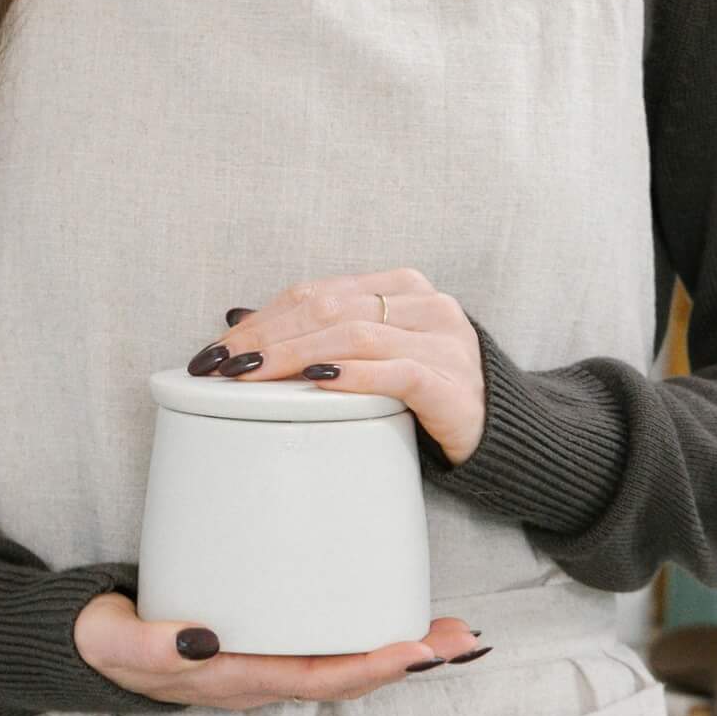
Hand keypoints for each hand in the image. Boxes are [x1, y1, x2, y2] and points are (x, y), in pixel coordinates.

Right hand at [73, 590, 483, 709]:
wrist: (87, 644)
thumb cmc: (107, 640)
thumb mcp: (119, 642)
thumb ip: (154, 645)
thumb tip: (205, 640)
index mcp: (235, 678)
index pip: (317, 678)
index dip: (370, 667)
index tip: (417, 652)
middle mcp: (260, 675)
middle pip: (348, 676)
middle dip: (406, 660)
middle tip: (463, 638)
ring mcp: (264, 658)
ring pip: (343, 661)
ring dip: (399, 648)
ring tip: (452, 631)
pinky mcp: (262, 633)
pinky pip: (324, 639)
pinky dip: (366, 629)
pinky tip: (393, 610)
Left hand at [191, 267, 486, 468]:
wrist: (500, 429)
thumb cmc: (427, 389)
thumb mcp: (373, 352)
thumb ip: (319, 332)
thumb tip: (239, 319)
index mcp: (402, 286)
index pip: (317, 292)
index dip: (262, 318)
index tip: (216, 349)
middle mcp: (425, 304)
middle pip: (330, 309)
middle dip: (268, 337)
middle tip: (222, 366)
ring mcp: (443, 340)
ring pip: (356, 335)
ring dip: (296, 355)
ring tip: (253, 376)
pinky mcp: (452, 382)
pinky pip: (397, 372)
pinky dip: (354, 376)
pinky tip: (319, 383)